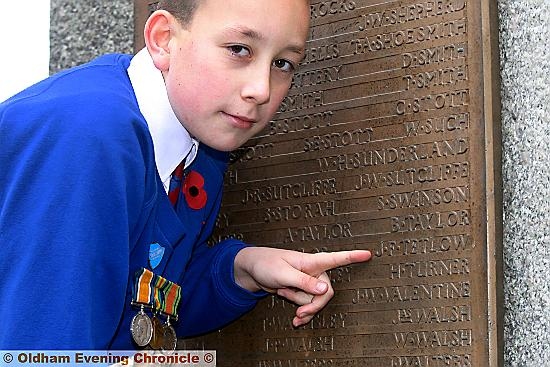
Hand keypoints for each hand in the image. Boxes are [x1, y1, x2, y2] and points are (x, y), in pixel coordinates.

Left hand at [234, 247, 370, 326]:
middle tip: (300, 312)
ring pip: (315, 300)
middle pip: (326, 292)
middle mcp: (313, 271)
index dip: (353, 257)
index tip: (368, 254)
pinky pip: (308, 304)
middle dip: (313, 305)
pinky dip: (302, 312)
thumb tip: (326, 289)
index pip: (336, 258)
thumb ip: (305, 282)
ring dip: (301, 305)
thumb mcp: (284, 274)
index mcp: (312, 262)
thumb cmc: (267, 264)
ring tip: (284, 293)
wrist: (253, 270)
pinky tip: (295, 315)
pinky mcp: (301, 290)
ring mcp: (307, 282)